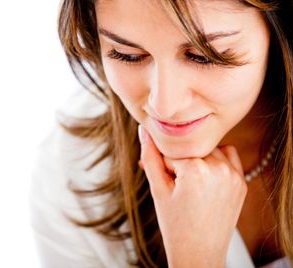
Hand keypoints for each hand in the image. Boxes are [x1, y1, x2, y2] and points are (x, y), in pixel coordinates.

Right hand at [137, 125, 246, 267]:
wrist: (199, 254)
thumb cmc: (176, 227)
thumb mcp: (158, 190)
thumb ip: (150, 156)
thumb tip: (144, 129)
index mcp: (196, 170)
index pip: (171, 150)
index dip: (162, 164)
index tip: (163, 181)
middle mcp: (219, 169)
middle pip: (190, 149)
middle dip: (179, 161)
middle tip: (174, 185)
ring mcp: (233, 176)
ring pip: (207, 149)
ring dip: (196, 159)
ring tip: (189, 184)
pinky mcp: (240, 182)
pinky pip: (227, 156)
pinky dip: (215, 160)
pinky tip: (204, 179)